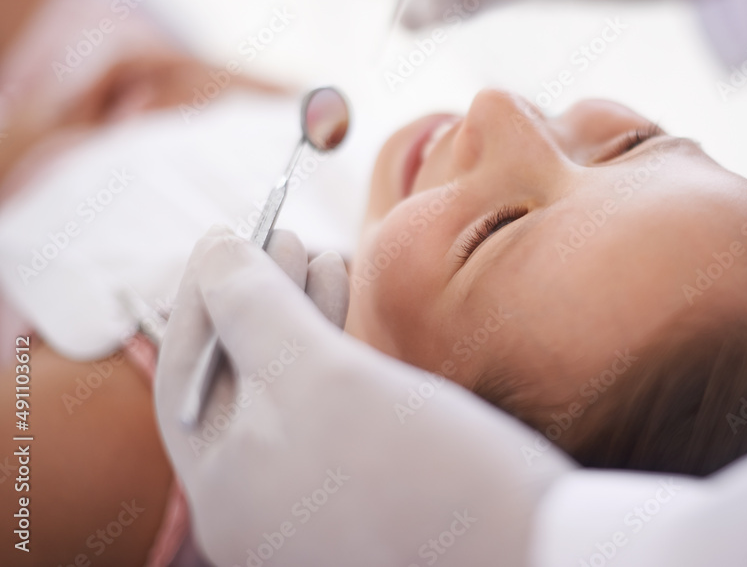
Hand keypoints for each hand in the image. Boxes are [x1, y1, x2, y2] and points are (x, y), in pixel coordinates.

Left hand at [155, 227, 572, 566]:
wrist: (538, 550)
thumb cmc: (424, 472)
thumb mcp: (326, 379)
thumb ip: (256, 310)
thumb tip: (214, 251)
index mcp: (228, 492)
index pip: (188, 375)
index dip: (202, 295)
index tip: (227, 232)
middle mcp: (262, 504)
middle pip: (239, 381)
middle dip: (258, 299)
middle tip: (284, 233)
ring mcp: (316, 500)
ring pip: (290, 389)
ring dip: (299, 316)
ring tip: (324, 254)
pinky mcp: (369, 488)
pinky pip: (332, 408)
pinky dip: (336, 349)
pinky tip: (352, 307)